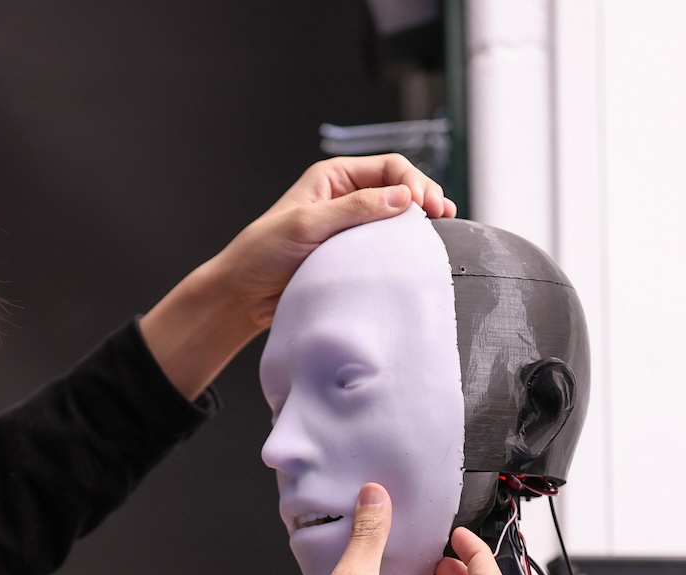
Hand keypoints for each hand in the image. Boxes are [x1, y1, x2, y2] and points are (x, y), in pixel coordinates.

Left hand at [139, 155, 453, 399]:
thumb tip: (402, 198)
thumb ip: (355, 209)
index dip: (413, 182)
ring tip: (440, 230)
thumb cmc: (262, 253)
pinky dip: (405, 246)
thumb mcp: (307, 224)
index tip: (425, 205)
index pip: (389, 167)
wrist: (243, 295)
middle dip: (424, 197)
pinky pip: (386, 245)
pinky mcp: (351, 253)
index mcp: (334, 178)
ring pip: (396, 217)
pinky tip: (417, 252)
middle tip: (442, 215)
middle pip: (399, 188)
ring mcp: (350, 226)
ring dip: (418, 222)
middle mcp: (345, 197)